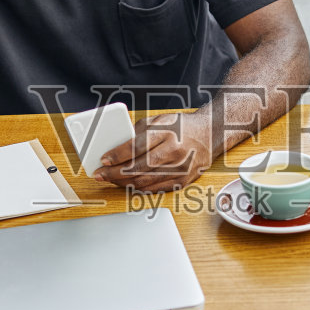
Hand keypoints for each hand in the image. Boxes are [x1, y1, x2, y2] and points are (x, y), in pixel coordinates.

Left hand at [94, 114, 212, 192]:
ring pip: (145, 181)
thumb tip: (115, 147)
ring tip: (110, 180)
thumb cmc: (181, 126)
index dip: (117, 155)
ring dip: (123, 183)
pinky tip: (127, 185)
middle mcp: (175, 151)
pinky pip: (155, 189)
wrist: (209, 135)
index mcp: (167, 132)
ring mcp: (180, 169)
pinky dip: (138, 188)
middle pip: (138, 167)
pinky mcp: (182, 181)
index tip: (103, 159)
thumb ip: (138, 132)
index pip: (137, 146)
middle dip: (114, 173)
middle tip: (100, 174)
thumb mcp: (159, 120)